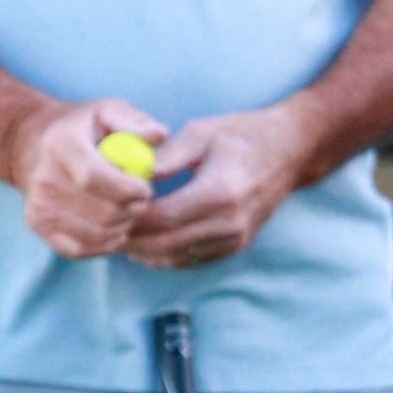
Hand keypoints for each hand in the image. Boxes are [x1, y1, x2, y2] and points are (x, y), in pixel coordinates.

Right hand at [17, 99, 166, 262]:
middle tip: (143, 201)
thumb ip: (135, 122)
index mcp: (61, 145)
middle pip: (101, 212)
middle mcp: (44, 178)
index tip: (147, 189)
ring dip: (122, 227)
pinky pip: (81, 249)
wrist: (36, 145)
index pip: (93, 177)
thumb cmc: (84, 128)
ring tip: (128, 210)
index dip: (126, 189)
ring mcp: (38, 205)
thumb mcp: (108, 111)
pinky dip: (105, 244)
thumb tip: (160, 134)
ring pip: (96, 234)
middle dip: (133, 210)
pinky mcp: (38, 226)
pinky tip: (114, 226)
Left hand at [121, 104, 312, 269]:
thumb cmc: (243, 134)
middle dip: (129, 239)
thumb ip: (165, 156)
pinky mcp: (235, 246)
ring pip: (173, 258)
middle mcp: (229, 222)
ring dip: (143, 251)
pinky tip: (145, 242)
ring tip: (118, 234)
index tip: (104, 211)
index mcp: (220, 192)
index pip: (161, 217)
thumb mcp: (201, 132)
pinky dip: (163, 255)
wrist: (290, 150)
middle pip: (163, 244)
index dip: (128, 219)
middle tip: (102, 228)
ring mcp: (235, 238)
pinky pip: (189, 260)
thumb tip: (128, 173)